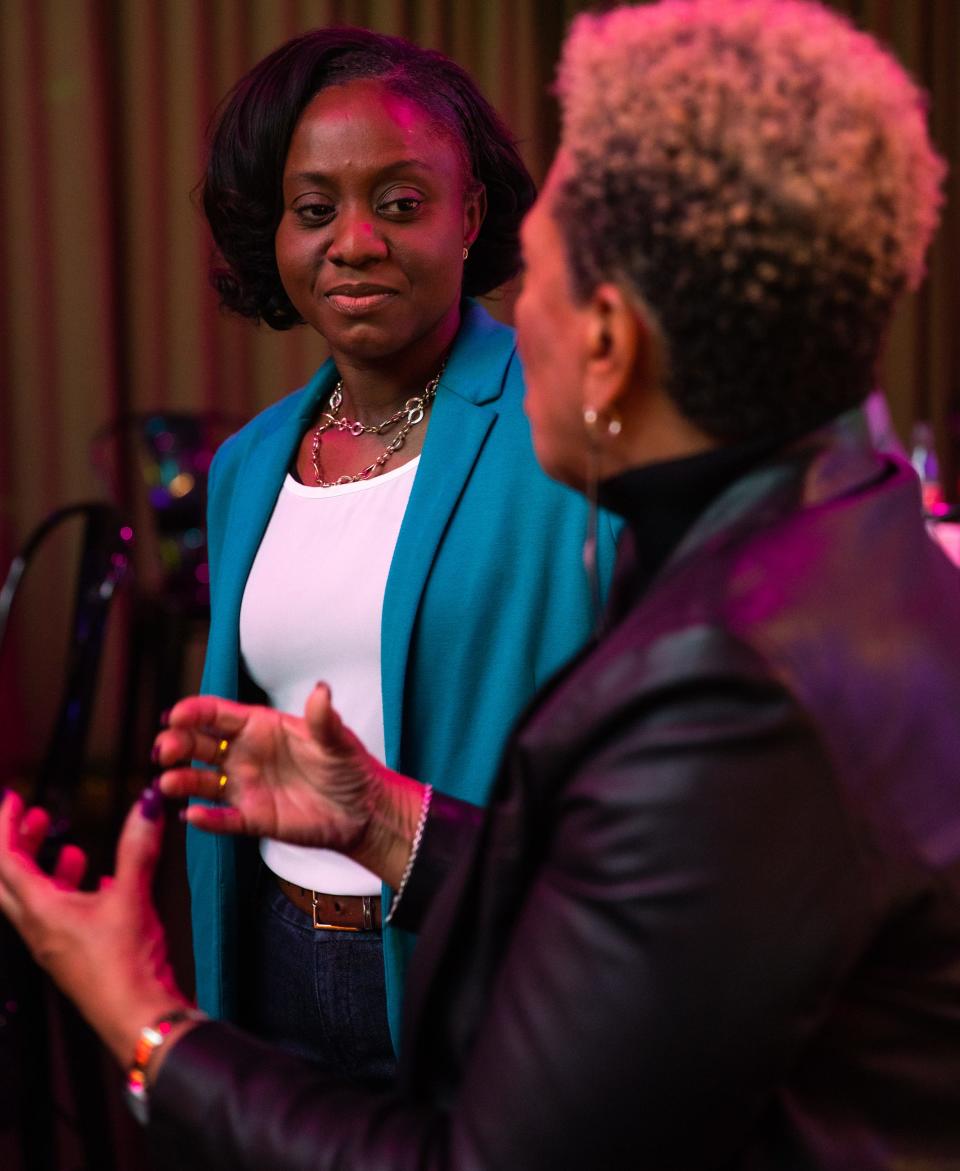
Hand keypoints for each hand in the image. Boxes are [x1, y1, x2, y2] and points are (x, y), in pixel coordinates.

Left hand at [0, 789, 188, 1066]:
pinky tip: (101, 883)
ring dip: (43, 868)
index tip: (14, 801)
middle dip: (19, 846)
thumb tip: (148, 805)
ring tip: (68, 848)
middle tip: (37, 819)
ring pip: (32, 899)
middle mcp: (38, 928)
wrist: (137, 1016)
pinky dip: (68, 891)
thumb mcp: (133, 897)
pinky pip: (58, 915)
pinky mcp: (73, 954)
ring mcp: (54, 943)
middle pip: (9, 882)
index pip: (6, 862)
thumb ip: (137, 848)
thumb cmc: (126, 964)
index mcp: (41, 912)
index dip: (6, 827)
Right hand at [153, 684, 424, 886]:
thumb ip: (323, 719)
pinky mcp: (252, 818)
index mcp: (259, 726)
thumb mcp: (338, 741)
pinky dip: (206, 819)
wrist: (363, 811)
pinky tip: (192, 815)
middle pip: (199, 745)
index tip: (176, 715)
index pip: (217, 714)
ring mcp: (245, 786)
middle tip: (165, 749)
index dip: (193, 712)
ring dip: (182, 781)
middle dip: (177, 744)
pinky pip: (223, 819)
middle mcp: (244, 754)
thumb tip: (321, 690)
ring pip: (202, 782)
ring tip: (168, 782)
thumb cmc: (348, 767)